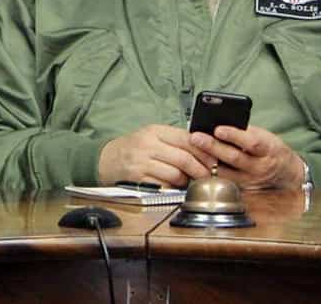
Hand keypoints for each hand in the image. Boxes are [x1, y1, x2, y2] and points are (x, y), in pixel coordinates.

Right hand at [97, 124, 215, 186]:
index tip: (215, 160)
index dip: (205, 151)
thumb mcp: (151, 136)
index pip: (187, 139)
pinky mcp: (137, 179)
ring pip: (176, 174)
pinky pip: (163, 187)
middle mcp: (148, 145)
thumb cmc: (133, 147)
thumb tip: (204, 150)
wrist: (105, 159)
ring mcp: (141, 163)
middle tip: (209, 176)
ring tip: (190, 182)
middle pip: (184, 158)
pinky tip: (175, 188)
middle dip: (201, 170)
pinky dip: (173, 189)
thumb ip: (174, 140)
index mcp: (155, 131)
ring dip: (187, 181)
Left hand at [188, 124, 305, 189]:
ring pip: (226, 172)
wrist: (286, 173)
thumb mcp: (264, 136)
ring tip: (193, 149)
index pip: (251, 142)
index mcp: (268, 149)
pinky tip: (198, 163)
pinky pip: (223, 180)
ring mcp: (250, 181)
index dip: (234, 135)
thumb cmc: (271, 149)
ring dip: (207, 160)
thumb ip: (245, 131)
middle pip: (235, 158)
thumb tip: (219, 122)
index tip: (218, 128)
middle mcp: (259, 167)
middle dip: (214, 147)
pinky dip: (210, 172)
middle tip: (196, 137)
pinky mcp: (242, 190)